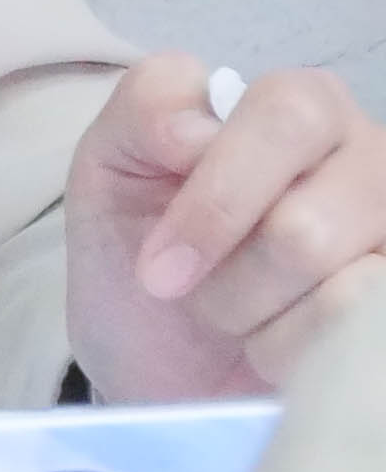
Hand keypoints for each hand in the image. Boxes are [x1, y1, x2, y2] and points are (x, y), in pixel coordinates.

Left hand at [67, 52, 385, 399]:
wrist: (163, 365)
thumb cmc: (141, 255)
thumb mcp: (112, 167)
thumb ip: (145, 109)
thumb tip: (197, 127)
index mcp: (300, 107)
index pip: (287, 115)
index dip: (216, 197)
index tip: (158, 262)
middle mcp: (368, 157)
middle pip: (304, 225)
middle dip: (226, 275)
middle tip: (186, 290)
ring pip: (329, 284)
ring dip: (248, 312)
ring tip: (236, 310)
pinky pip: (348, 327)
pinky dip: (284, 350)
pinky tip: (277, 341)